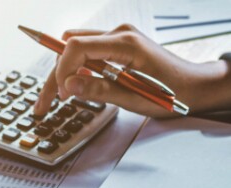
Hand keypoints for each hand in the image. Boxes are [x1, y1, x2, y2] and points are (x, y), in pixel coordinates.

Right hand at [34, 24, 230, 117]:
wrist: (193, 86)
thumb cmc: (171, 92)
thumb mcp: (134, 97)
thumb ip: (99, 89)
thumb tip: (68, 85)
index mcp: (125, 43)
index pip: (78, 46)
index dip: (62, 70)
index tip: (61, 94)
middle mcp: (119, 34)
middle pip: (71, 48)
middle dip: (56, 75)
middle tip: (45, 103)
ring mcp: (117, 38)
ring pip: (76, 49)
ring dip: (64, 72)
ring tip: (58, 98)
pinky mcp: (117, 46)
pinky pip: (88, 53)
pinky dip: (77, 70)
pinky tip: (77, 88)